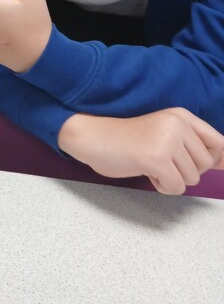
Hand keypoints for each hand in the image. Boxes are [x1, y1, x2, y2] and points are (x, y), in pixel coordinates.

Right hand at [59, 108, 223, 194]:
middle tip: (161, 163)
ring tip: (150, 166)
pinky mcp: (157, 158)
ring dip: (172, 180)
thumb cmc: (125, 139)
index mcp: (181, 116)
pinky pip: (176, 187)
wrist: (92, 136)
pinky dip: (162, 187)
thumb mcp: (163, 134)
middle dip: (185, 171)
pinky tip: (146, 173)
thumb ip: (192, 146)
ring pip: (192, 179)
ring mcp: (168, 140)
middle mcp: (178, 124)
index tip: (190, 163)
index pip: (219, 143)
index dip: (212, 160)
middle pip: (205, 164)